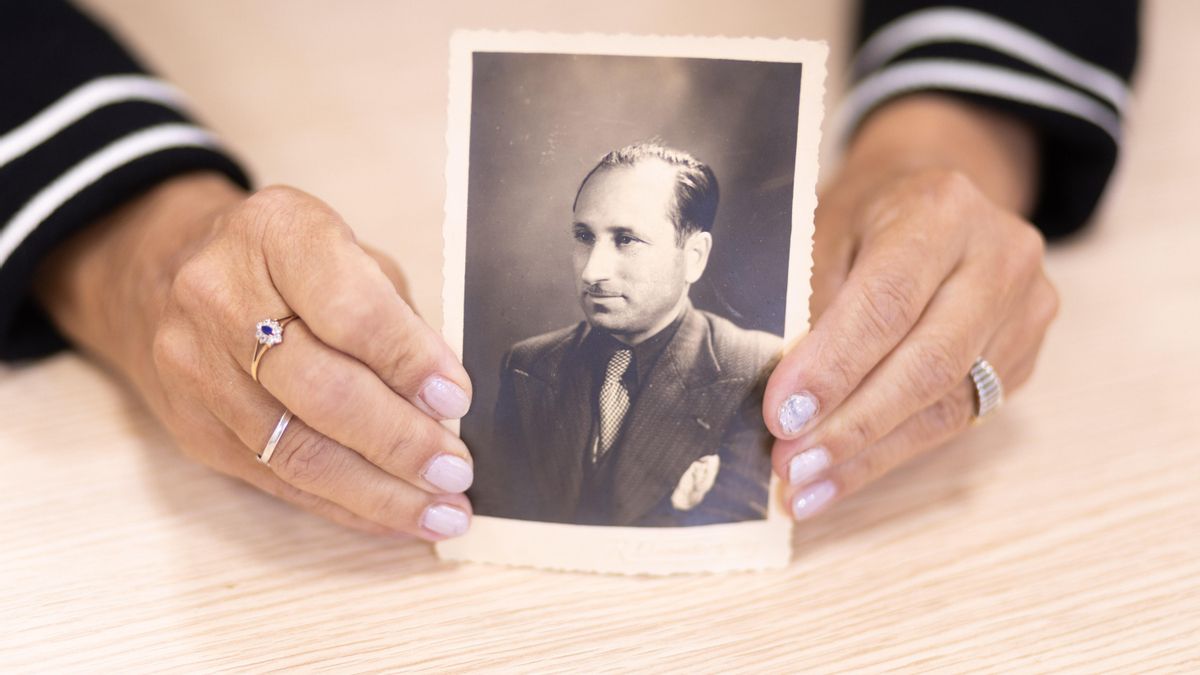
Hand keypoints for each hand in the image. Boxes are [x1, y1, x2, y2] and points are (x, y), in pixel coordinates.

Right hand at [35, 173, 474, 539]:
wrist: (164, 274)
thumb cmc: (287, 264)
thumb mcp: (348, 253)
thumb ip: (395, 317)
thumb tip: (442, 402)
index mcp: (274, 233)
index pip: (348, 309)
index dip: (407, 361)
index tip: (455, 399)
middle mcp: (220, 296)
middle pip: (319, 389)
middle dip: (399, 441)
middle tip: (455, 469)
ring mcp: (195, 367)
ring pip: (296, 450)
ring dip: (379, 492)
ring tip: (440, 511)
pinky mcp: (192, 427)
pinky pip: (277, 481)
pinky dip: (345, 505)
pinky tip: (394, 516)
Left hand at [762, 95, 1059, 520]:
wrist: (938, 205)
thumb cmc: (866, 217)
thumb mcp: (823, 231)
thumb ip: (811, 303)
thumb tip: (784, 400)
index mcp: (942, 211)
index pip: (888, 302)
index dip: (833, 367)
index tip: (782, 416)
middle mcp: (1000, 258)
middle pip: (928, 363)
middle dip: (851, 426)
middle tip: (790, 466)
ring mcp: (1025, 311)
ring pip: (945, 404)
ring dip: (867, 455)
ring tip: (806, 486)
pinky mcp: (1024, 357)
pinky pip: (956, 418)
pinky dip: (890, 452)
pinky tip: (841, 476)